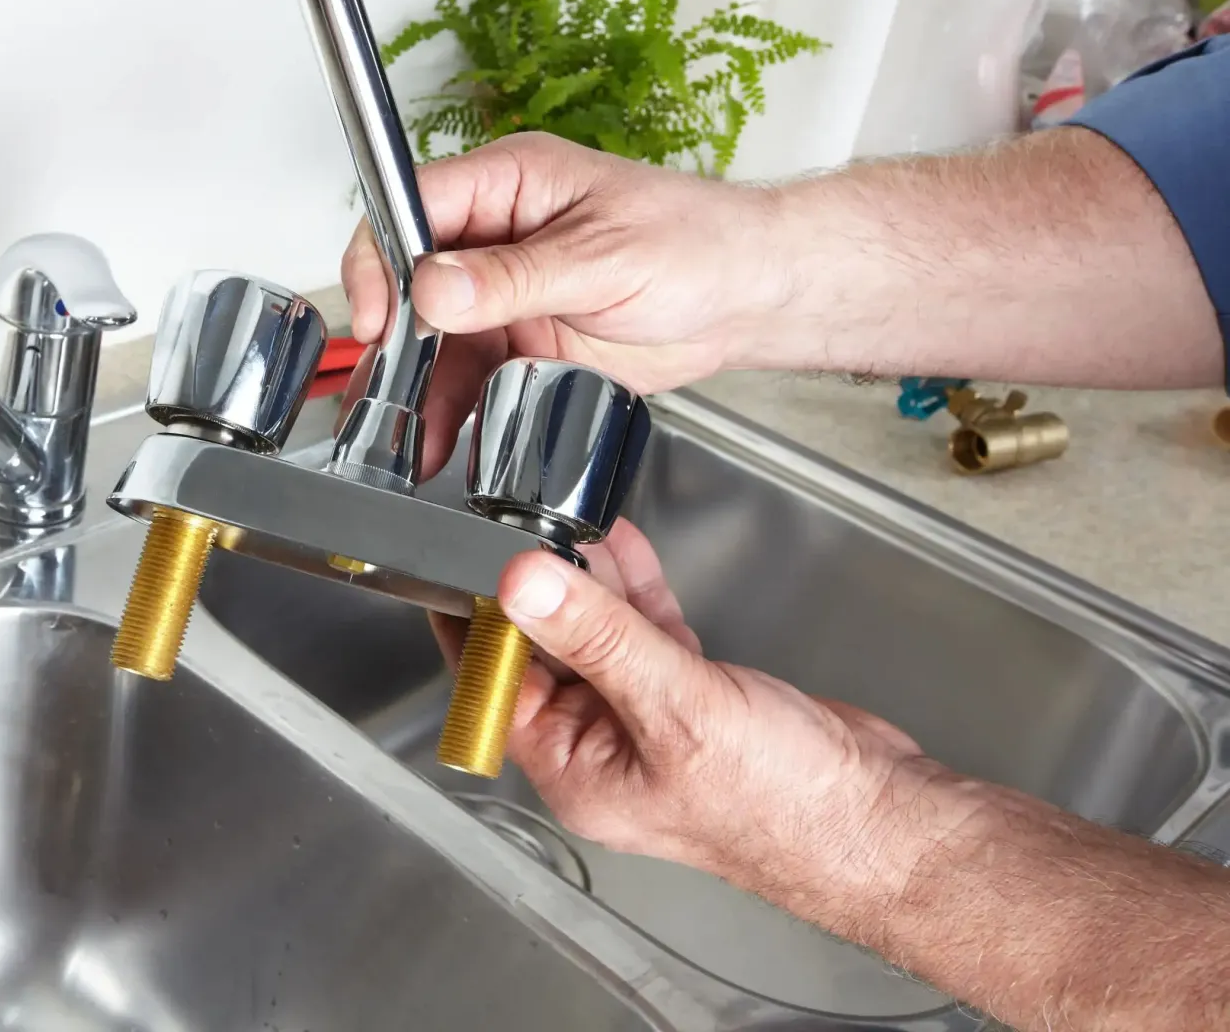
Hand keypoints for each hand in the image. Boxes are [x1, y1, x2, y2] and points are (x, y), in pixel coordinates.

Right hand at [341, 133, 785, 476]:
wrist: (750, 299)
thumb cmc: (700, 244)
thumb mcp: (604, 258)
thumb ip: (515, 277)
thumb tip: (435, 286)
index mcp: (511, 183)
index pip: (416, 205)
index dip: (384, 258)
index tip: (383, 316)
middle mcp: (497, 234)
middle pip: (410, 277)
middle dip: (390, 335)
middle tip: (382, 386)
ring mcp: (506, 290)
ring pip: (432, 337)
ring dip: (414, 384)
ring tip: (402, 432)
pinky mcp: (521, 340)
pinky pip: (468, 373)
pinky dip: (448, 407)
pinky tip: (439, 437)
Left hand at [473, 520, 928, 902]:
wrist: (880, 822)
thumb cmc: (782, 804)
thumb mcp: (674, 706)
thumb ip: (597, 636)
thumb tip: (522, 583)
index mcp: (573, 770)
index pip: (496, 686)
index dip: (476, 622)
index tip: (457, 562)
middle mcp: (601, 747)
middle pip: (544, 654)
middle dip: (534, 588)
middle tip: (517, 523)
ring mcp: (648, 720)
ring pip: (597, 634)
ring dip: (586, 579)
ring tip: (566, 518)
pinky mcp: (694, 696)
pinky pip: (647, 632)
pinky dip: (635, 590)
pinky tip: (623, 546)